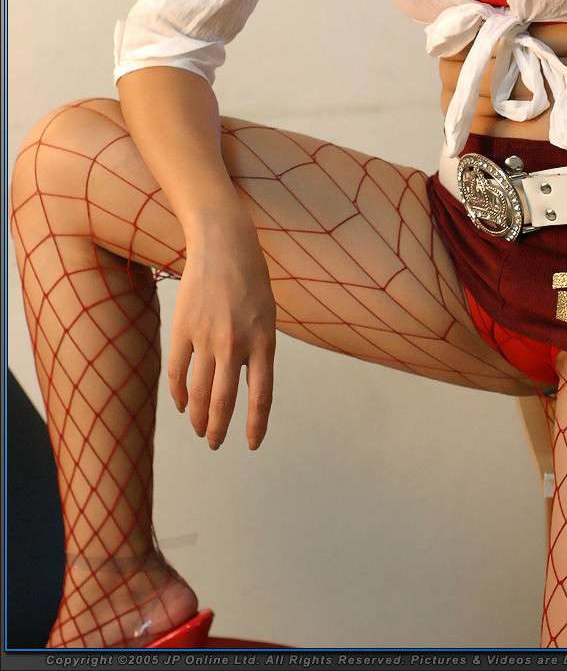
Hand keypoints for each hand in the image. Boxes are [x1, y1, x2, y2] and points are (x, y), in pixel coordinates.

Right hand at [168, 211, 276, 450]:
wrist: (224, 245)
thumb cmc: (251, 280)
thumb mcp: (267, 315)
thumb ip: (259, 351)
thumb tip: (247, 387)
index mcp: (264, 341)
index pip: (261, 396)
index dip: (256, 425)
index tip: (251, 443)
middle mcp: (235, 344)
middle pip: (224, 402)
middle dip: (219, 430)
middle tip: (215, 443)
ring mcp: (206, 338)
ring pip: (198, 393)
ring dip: (198, 418)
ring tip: (199, 430)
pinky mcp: (183, 330)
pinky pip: (177, 372)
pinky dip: (178, 394)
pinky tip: (181, 405)